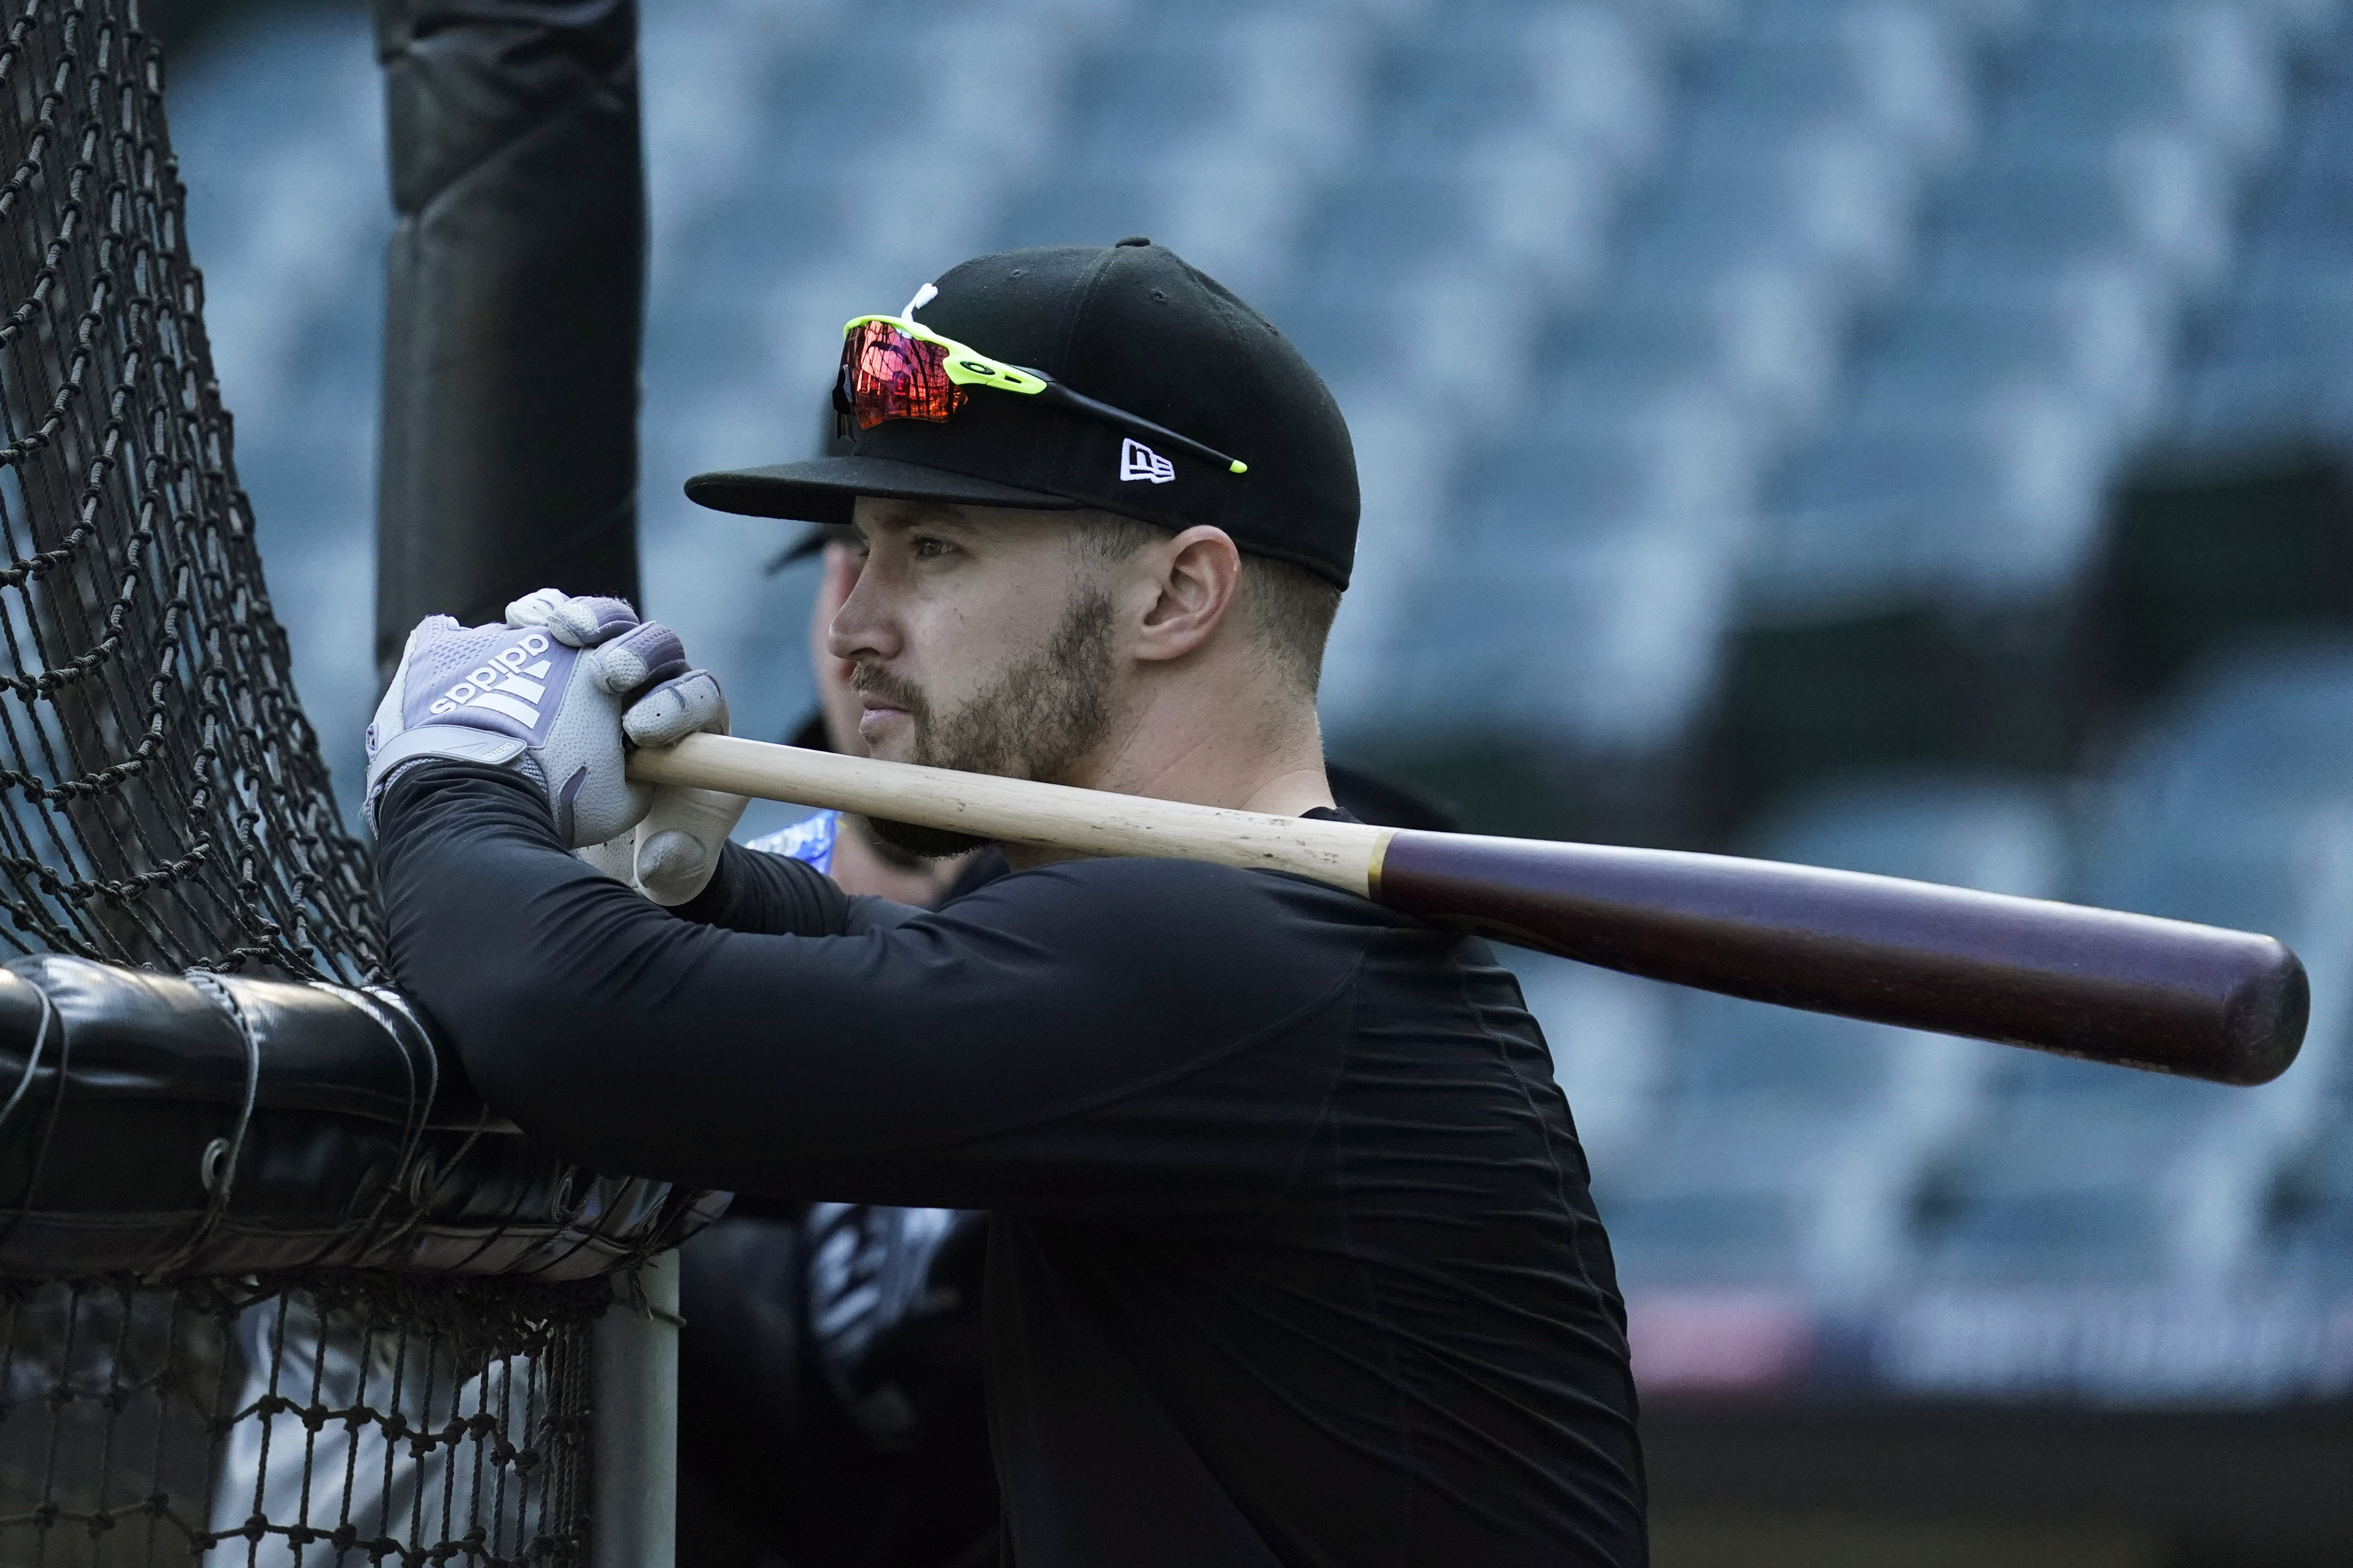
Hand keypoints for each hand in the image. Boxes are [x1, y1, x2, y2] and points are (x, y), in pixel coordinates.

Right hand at [364, 591, 728, 861]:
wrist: (590, 828)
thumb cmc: (645, 843)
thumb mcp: (668, 867)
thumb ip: (676, 863)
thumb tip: (664, 856)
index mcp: (697, 729)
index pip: (700, 698)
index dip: (675, 707)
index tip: (640, 732)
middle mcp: (659, 686)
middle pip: (659, 648)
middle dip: (636, 653)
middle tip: (609, 673)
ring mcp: (612, 664)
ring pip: (610, 624)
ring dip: (586, 619)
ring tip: (558, 629)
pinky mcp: (566, 656)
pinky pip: (558, 621)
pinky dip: (540, 615)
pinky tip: (516, 621)